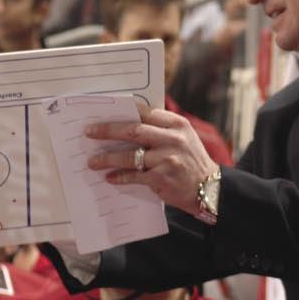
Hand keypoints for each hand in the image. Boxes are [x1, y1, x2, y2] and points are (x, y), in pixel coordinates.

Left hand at [85, 106, 217, 216]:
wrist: (209, 188)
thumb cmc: (190, 161)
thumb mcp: (183, 138)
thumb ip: (161, 129)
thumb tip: (128, 122)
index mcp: (177, 124)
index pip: (144, 112)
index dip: (122, 111)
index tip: (103, 111)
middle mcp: (172, 139)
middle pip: (133, 130)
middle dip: (108, 130)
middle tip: (89, 132)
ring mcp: (167, 158)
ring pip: (129, 155)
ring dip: (107, 158)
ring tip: (92, 161)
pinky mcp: (161, 178)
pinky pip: (133, 175)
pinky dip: (119, 176)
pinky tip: (109, 177)